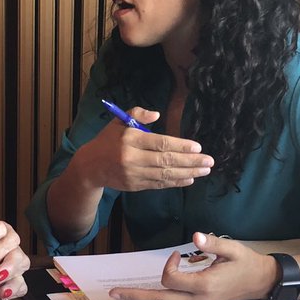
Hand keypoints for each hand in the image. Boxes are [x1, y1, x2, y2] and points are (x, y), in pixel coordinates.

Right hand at [74, 107, 213, 192]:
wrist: (90, 166)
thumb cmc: (108, 141)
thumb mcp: (118, 121)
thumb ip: (137, 114)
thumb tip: (157, 114)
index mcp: (130, 139)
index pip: (160, 143)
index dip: (180, 146)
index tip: (198, 147)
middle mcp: (132, 158)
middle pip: (166, 160)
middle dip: (190, 161)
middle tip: (209, 161)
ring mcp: (134, 174)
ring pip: (165, 175)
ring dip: (187, 173)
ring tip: (204, 171)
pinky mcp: (135, 186)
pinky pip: (159, 184)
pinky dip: (175, 182)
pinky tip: (189, 179)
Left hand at [107, 232, 277, 299]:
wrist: (261, 282)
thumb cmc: (246, 263)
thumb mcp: (233, 250)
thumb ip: (213, 243)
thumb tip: (195, 237)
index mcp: (205, 286)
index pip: (172, 280)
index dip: (169, 265)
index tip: (177, 254)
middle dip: (136, 297)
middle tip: (114, 293)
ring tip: (122, 298)